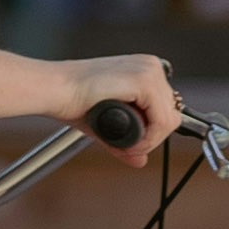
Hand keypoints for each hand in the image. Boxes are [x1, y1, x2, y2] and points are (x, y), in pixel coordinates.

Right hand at [56, 56, 181, 162]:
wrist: (55, 90)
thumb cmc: (74, 100)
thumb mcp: (108, 123)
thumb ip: (127, 140)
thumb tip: (141, 161)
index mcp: (145, 69)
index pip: (167, 107)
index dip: (154, 132)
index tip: (134, 143)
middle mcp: (151, 66)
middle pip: (172, 113)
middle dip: (154, 136)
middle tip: (131, 146)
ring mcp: (148, 71)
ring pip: (169, 120)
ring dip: (151, 140)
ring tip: (129, 145)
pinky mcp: (143, 81)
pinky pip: (161, 121)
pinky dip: (149, 138)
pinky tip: (131, 141)